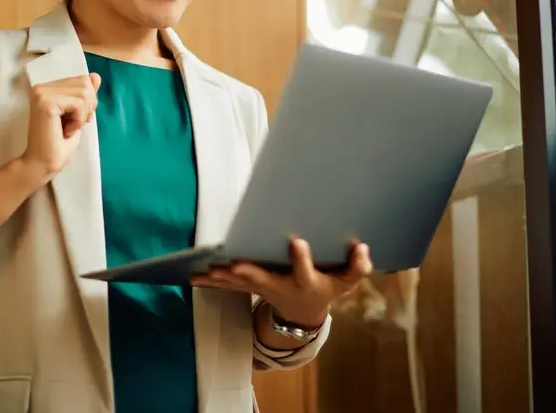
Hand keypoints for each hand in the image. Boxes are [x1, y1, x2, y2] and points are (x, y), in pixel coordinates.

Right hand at [20, 73, 101, 184]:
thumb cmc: (59, 144)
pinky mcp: (45, 102)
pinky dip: (78, 120)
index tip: (75, 120)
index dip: (88, 102)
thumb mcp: (78, 115)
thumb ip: (85, 95)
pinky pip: (78, 103)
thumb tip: (96, 76)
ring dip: (82, 115)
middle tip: (73, 125)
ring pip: (84, 92)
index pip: (83, 80)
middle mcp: (41, 86)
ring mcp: (42, 93)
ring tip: (68, 128)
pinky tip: (65, 131)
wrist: (42, 164)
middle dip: (88, 107)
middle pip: (85, 83)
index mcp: (48, 87)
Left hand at [191, 238, 372, 326]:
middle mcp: (281, 286)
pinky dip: (211, 280)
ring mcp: (263, 288)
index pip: (305, 270)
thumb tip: (363, 249)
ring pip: (240, 283)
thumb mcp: (346, 282)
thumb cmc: (326, 288)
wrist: (304, 313)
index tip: (298, 242)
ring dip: (221, 278)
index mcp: (305, 282)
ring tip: (204, 270)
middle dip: (249, 272)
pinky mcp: (250, 286)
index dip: (302, 259)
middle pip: (263, 280)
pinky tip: (191, 275)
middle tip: (233, 265)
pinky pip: (228, 284)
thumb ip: (357, 267)